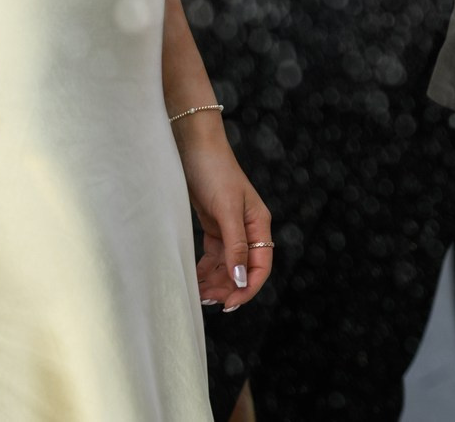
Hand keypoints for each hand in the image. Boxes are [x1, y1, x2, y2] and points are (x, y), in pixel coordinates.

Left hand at [176, 112, 271, 311]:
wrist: (194, 150)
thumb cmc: (215, 173)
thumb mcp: (226, 210)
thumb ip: (235, 245)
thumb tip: (240, 279)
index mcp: (259, 224)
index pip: (260, 265)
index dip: (248, 287)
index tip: (229, 304)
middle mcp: (248, 229)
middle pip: (243, 268)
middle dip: (228, 287)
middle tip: (206, 301)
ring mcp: (231, 228)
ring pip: (227, 265)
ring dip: (215, 282)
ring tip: (197, 294)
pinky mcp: (214, 227)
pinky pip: (213, 257)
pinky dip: (205, 270)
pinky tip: (194, 280)